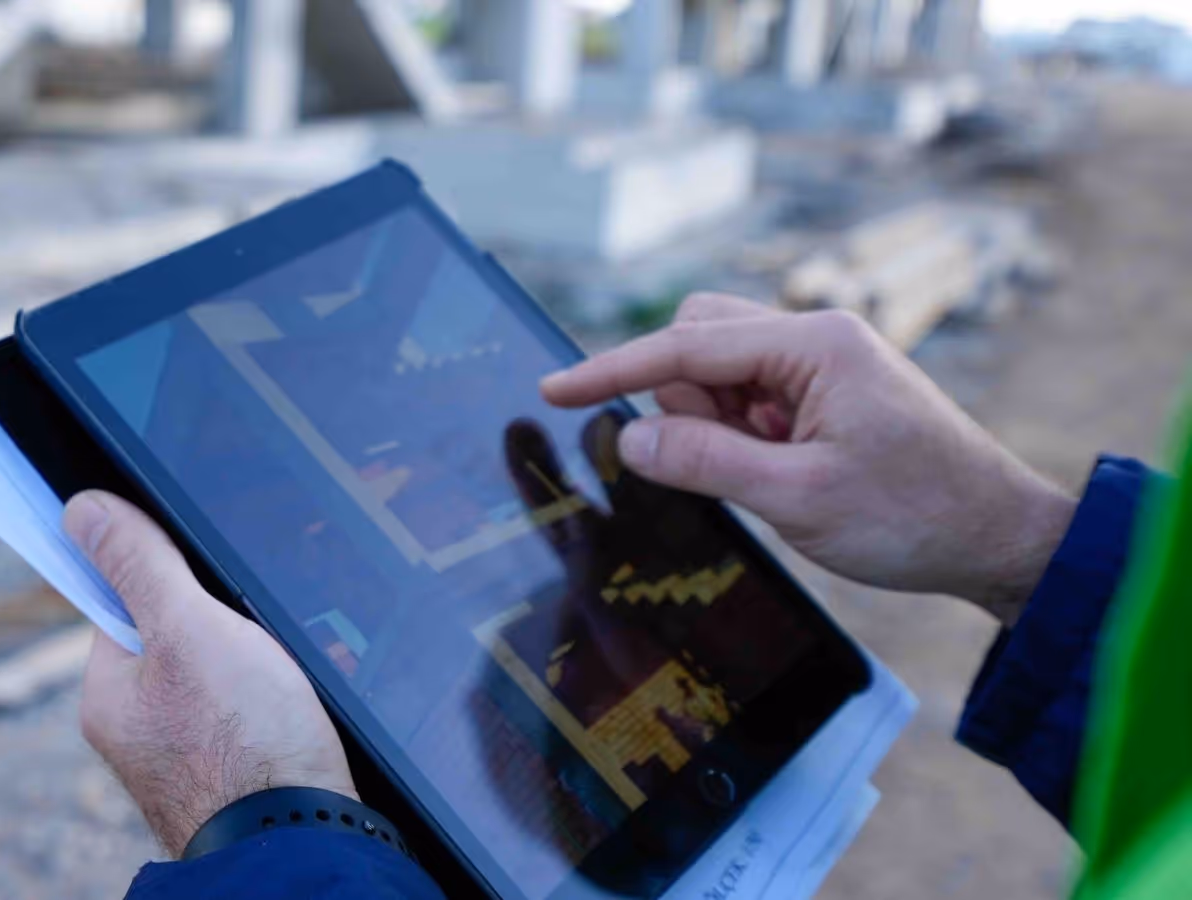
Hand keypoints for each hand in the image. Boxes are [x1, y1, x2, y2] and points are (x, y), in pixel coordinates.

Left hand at [63, 490, 356, 856]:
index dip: (167, 577)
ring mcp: (187, 755)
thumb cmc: (242, 743)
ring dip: (256, 659)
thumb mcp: (187, 627)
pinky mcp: (236, 771)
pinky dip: (275, 697)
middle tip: (256, 629)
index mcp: (108, 694)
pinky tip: (295, 703)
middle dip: (222, 621)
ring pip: (221, 673)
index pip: (122, 602)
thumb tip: (82, 510)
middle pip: (178, 635)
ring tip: (282, 673)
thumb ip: (138, 565)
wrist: (304, 840)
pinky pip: (250, 710)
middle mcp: (139, 730)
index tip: (206, 578)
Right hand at [540, 294, 1077, 625]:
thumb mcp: (798, 499)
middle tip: (728, 466)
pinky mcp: (823, 396)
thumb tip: (628, 440)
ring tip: (772, 479)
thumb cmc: (914, 516)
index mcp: (814, 343)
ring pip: (719, 373)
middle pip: (699, 340)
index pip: (686, 345)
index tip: (552, 389)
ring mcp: (821, 365)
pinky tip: (781, 476)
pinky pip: (750, 401)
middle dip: (683, 403)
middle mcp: (815, 338)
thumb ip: (705, 464)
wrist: (1000, 538)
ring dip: (716, 427)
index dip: (611, 370)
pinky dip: (741, 437)